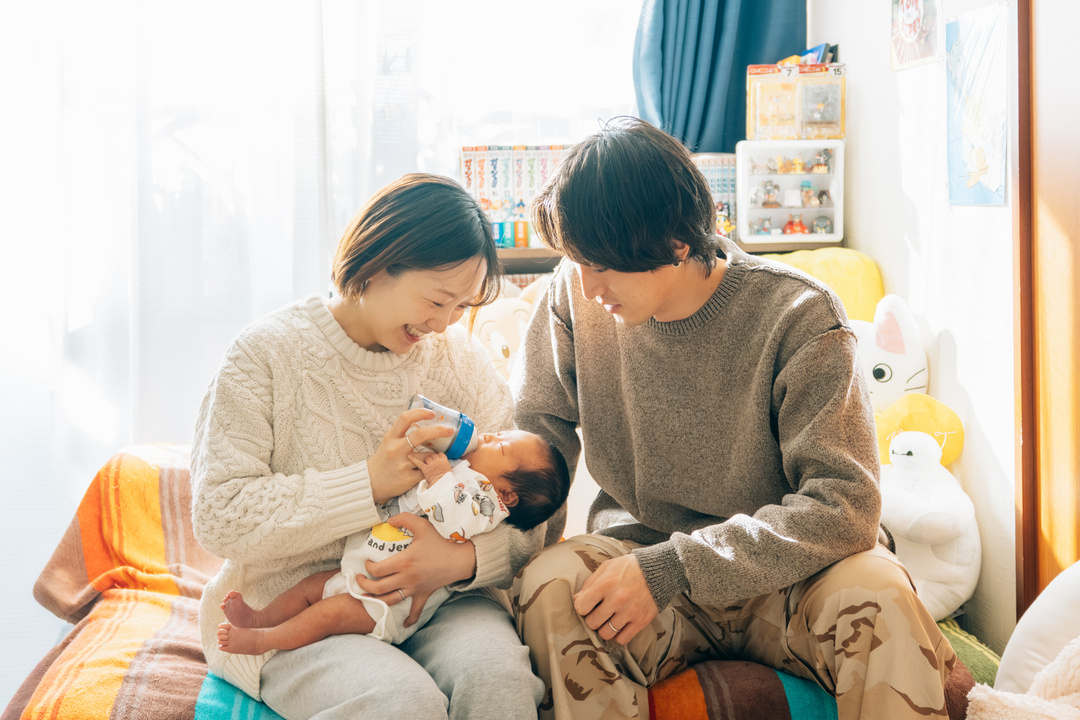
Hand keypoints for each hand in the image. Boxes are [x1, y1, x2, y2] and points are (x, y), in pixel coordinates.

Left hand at [354, 513, 476, 626]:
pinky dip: (409, 619)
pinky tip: (404, 624)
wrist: (460, 560)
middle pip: (378, 588)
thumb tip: (389, 520)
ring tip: (366, 597)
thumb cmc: (440, 542)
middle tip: (359, 579)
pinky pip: (415, 611)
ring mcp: (415, 589)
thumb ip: (404, 518)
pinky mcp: (423, 595)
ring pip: (390, 601)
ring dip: (376, 601)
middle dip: (364, 585)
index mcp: (404, 562)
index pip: (377, 569)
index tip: (367, 562)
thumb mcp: (423, 525)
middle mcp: (407, 578)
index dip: (367, 567)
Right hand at [367, 408, 453, 503]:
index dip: (420, 413)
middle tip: (450, 430)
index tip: (432, 413)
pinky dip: (431, 470)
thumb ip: (403, 434)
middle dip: (439, 431)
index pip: (405, 419)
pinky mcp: (408, 479)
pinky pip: (427, 472)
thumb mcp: (388, 443)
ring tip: (435, 459)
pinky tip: (430, 471)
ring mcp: (403, 465)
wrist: (370, 484)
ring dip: (435, 457)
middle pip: (420, 435)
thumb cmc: (382, 461)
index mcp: (391, 438)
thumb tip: (423, 423)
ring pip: (428, 456)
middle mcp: (396, 449)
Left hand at [410, 451, 451, 482]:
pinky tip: (409, 456)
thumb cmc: (446, 479)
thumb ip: (447, 466)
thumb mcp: (449, 470)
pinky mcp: (425, 468)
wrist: (442, 484)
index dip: (438, 457)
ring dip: (426, 461)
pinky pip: (418, 462)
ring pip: (427, 458)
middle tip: (431, 464)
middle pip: (432, 455)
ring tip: (427, 465)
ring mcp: (431, 464)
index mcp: (444, 459)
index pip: (439, 454)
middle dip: (432, 459)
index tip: (437, 460)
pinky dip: (413, 459)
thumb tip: (451, 467)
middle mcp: (437, 460)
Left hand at [573, 554, 657, 644]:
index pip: (581, 607)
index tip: (587, 604)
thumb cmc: (629, 567)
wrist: (659, 571)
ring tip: (608, 620)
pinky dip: (618, 635)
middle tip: (598, 612)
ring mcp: (629, 612)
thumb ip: (590, 583)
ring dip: (604, 628)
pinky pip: (622, 639)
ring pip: (605, 634)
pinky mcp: (641, 621)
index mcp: (605, 584)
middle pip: (592, 623)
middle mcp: (616, 600)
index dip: (582, 607)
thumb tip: (576, 599)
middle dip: (592, 618)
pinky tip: (619, 625)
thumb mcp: (607, 567)